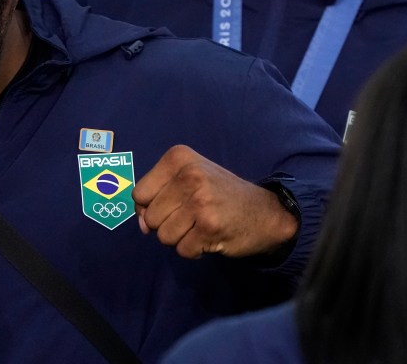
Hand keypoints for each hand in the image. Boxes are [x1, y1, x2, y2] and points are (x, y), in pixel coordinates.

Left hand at [132, 145, 298, 258]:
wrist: (267, 212)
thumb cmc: (219, 194)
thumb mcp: (187, 179)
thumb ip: (157, 196)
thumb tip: (142, 225)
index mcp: (179, 158)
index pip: (139, 193)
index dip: (149, 206)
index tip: (172, 204)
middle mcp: (189, 175)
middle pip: (150, 217)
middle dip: (167, 224)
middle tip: (192, 216)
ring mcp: (200, 201)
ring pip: (164, 236)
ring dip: (180, 238)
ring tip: (200, 225)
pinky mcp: (210, 227)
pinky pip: (183, 249)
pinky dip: (194, 249)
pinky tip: (210, 236)